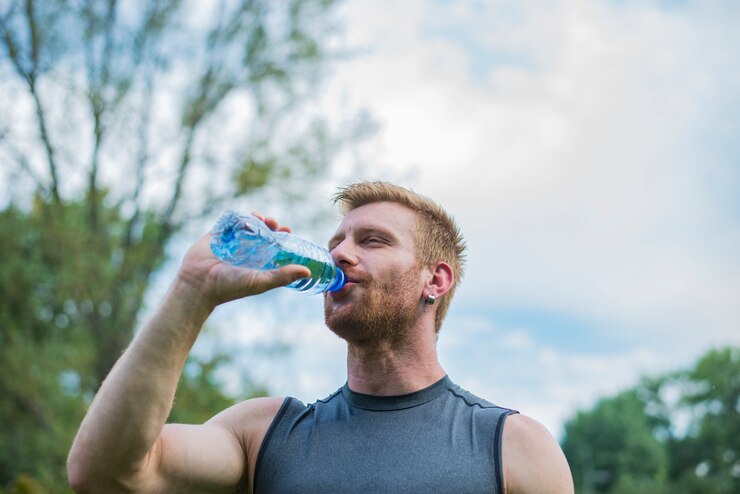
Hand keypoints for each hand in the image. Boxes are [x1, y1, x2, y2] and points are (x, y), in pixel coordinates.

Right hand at [176, 213, 310, 308]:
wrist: (199, 284)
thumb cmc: (230, 287)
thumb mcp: (260, 281)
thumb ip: (282, 276)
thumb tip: (307, 272)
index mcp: (256, 262)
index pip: (273, 245)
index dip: (282, 236)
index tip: (287, 229)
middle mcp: (244, 251)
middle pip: (261, 232)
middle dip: (269, 225)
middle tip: (273, 222)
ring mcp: (229, 242)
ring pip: (245, 225)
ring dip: (254, 218)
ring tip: (260, 218)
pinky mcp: (215, 236)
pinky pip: (227, 222)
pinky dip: (236, 216)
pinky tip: (243, 216)